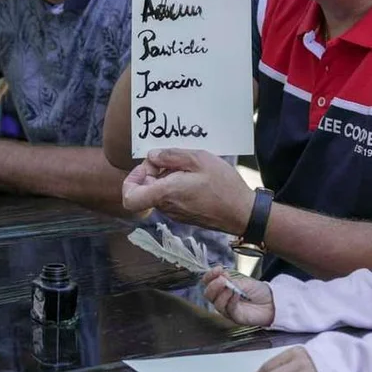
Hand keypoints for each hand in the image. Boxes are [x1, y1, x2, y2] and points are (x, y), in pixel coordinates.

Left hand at [121, 149, 254, 233]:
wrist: (243, 213)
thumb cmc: (224, 186)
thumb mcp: (200, 159)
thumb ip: (172, 156)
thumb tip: (152, 156)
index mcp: (165, 193)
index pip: (129, 197)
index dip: (131, 180)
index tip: (148, 167)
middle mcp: (166, 207)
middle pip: (145, 190)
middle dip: (155, 172)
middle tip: (175, 160)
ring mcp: (175, 214)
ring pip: (159, 193)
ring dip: (168, 179)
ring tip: (191, 169)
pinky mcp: (185, 216)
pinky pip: (172, 199)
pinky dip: (177, 187)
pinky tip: (197, 179)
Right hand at [202, 266, 274, 325]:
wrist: (272, 302)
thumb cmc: (258, 292)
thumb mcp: (244, 282)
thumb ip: (232, 281)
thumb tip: (221, 276)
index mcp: (223, 288)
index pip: (209, 282)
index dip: (210, 276)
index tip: (217, 269)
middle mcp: (223, 299)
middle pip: (209, 294)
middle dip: (213, 286)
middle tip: (221, 280)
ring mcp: (228, 309)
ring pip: (217, 303)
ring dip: (222, 294)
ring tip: (231, 287)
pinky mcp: (235, 317)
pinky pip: (229, 310)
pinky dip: (231, 301)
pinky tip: (236, 295)